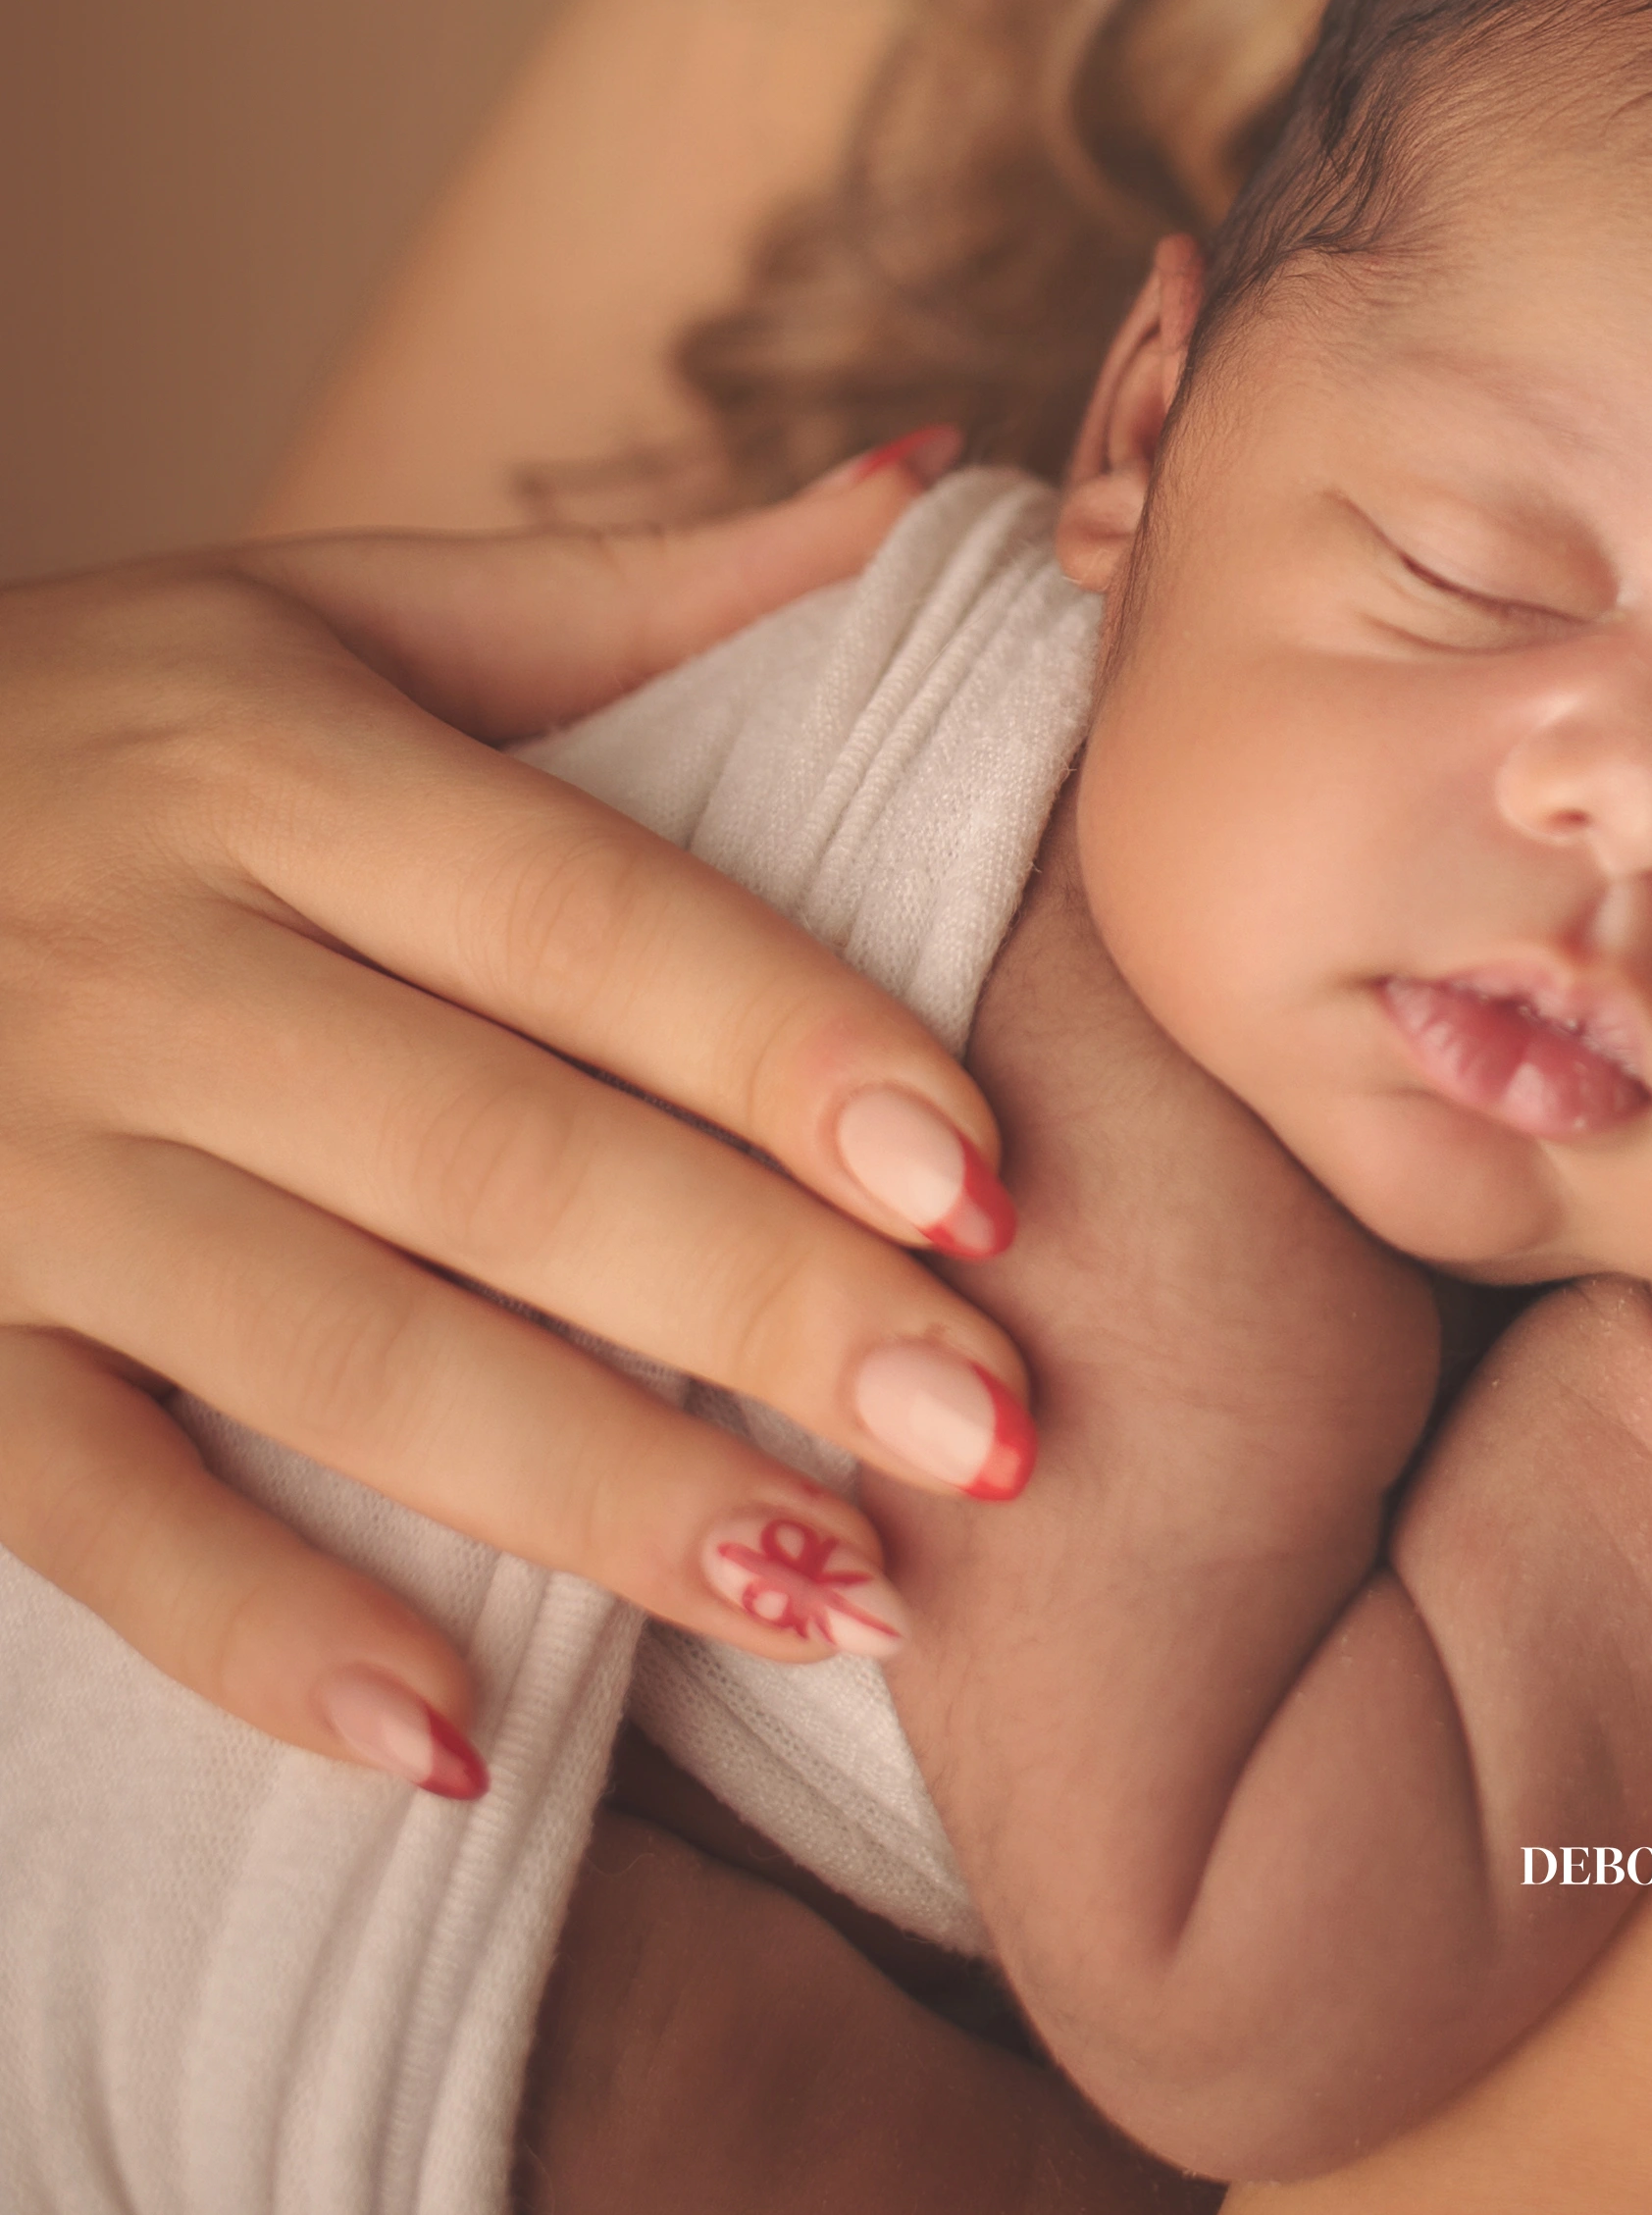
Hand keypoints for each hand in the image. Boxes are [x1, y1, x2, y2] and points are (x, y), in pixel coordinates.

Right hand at [0, 451, 1038, 1776]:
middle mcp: (134, 958)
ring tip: (834, 1593)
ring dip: (593, 1491)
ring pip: (337, 1352)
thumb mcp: (315, 611)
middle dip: (759, 1305)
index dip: (783, 1049)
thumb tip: (928, 480)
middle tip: (990, 1431)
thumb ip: (630, 591)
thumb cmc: (82, 721)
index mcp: (263, 757)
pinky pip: (94, 1512)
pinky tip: (459, 1734)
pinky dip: (265, 1633)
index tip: (981, 1179)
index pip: (579, 917)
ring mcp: (9, 1168)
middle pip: (496, 1156)